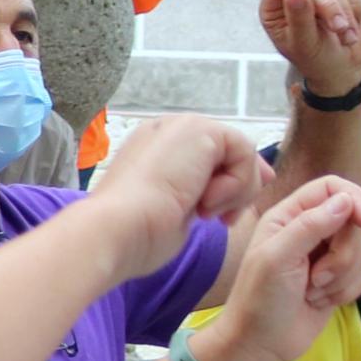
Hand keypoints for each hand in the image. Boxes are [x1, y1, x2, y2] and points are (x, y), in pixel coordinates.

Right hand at [87, 114, 265, 275]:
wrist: (117, 228)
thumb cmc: (137, 233)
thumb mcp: (175, 210)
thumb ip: (203, 194)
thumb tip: (239, 190)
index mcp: (155, 149)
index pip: (210, 156)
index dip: (231, 182)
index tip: (229, 215)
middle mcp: (167, 132)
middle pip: (229, 151)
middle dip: (241, 187)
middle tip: (225, 219)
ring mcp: (181, 127)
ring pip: (240, 152)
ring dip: (236, 190)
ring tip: (207, 212)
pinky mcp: (199, 129)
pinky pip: (244, 151)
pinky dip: (237, 183)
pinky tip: (206, 201)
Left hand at [193, 177, 360, 360]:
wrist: (259, 344)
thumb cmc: (259, 299)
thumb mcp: (278, 257)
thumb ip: (311, 225)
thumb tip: (348, 200)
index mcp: (288, 216)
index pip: (332, 187)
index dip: (355, 200)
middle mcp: (309, 231)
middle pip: (353, 221)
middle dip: (343, 252)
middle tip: (316, 276)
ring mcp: (324, 256)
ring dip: (340, 276)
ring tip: (311, 291)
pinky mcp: (337, 281)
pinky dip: (343, 292)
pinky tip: (318, 302)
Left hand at [259, 0, 360, 96]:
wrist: (342, 66)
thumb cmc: (316, 59)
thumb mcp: (305, 45)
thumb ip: (299, 19)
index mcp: (274, 7)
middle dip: (329, 6)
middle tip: (338, 28)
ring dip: (345, 13)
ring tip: (346, 37)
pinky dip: (355, 8)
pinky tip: (350, 27)